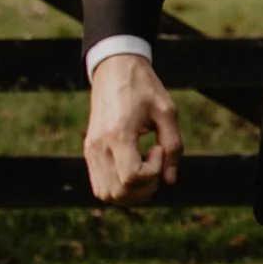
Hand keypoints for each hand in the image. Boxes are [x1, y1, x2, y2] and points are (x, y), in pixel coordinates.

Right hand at [85, 52, 182, 207]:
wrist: (114, 69)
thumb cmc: (144, 87)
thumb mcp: (167, 112)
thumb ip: (173, 147)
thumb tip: (170, 182)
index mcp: (117, 134)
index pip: (131, 178)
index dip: (152, 173)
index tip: (158, 148)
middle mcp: (98, 146)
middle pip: (117, 193)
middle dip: (144, 189)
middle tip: (156, 162)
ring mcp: (90, 150)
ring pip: (106, 194)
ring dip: (131, 192)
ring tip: (146, 167)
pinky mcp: (89, 151)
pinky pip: (100, 184)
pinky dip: (119, 187)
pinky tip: (135, 167)